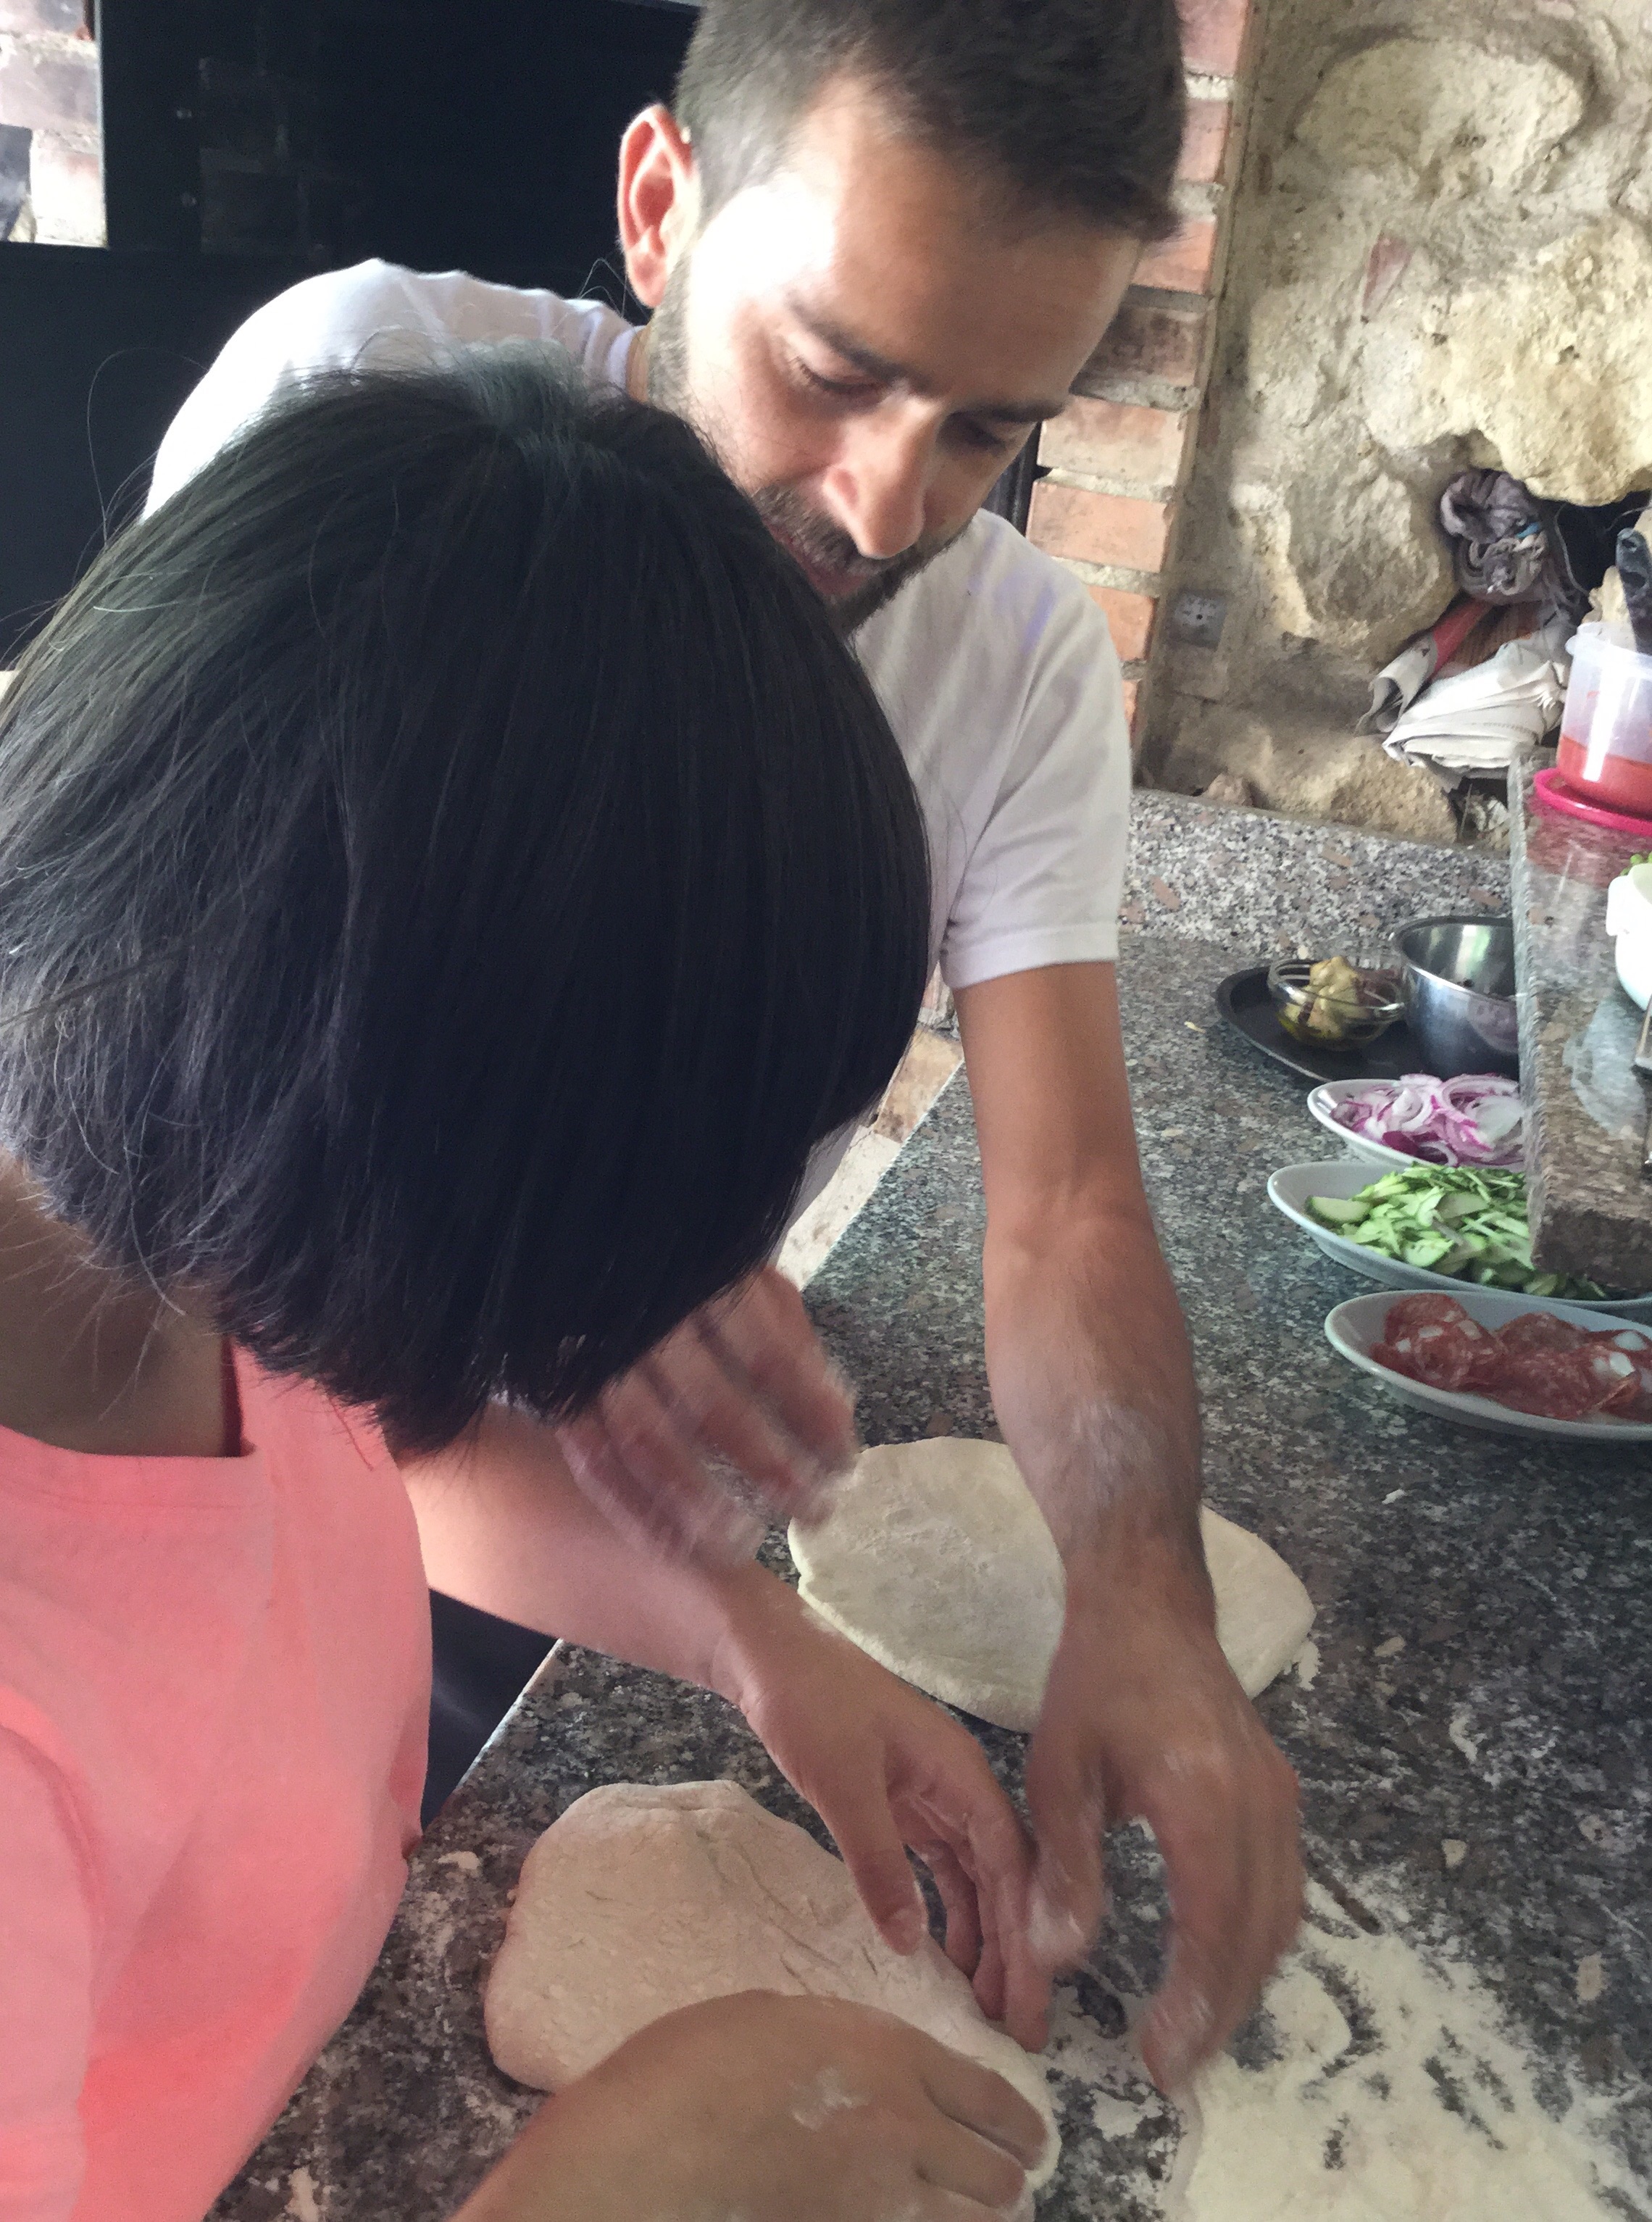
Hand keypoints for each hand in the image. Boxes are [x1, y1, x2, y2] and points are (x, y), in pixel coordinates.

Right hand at [455, 1992, 1045, 2221]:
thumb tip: (871, 2069)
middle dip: (1007, 2181)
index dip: (1021, 2124)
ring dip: (979, 2220)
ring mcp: (882, 2197)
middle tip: (1004, 2185)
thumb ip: (845, 2045)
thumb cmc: (695, 2067)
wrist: (650, 2150)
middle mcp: (904, 2126)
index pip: (989, 2095)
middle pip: (998, 2173)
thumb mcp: (781, 2020)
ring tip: (976, 2218)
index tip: (1031, 2140)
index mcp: (890, 2054)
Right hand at [555, 1267, 857, 1563]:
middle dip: (768, 1468)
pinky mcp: (564, 1393)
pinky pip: (595, 1461)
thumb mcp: (753, 1283)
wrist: (595, 1262)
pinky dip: (635, 1510)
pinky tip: (675, 1546)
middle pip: (713, 1405)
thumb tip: (835, 1415)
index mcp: (710, 1282)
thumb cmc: (694, 1280)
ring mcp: (600, 1358)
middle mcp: (651, 1320)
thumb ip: (792, 1339)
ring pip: (648, 1441)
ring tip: (743, 1544)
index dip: (812, 1415)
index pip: (771, 1356)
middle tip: (812, 1511)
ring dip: (700, 1503)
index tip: (844, 1462)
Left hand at [716, 1577, 1051, 2050]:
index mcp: (962, 1774)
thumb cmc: (811, 1705)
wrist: (770, 1656)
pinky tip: (944, 1957)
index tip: (1027, 1998)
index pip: (1012, 1866)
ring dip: (984, 1938)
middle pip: (1005, 1878)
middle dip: (1014, 1950)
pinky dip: (948, 1913)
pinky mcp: (904, 1806)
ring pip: (976, 1878)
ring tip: (983, 2006)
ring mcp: (933, 1797)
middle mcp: (960, 1788)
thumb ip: (878, 1862)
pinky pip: (941, 1869)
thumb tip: (911, 1944)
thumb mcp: (843, 1785)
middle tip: (1015, 2025)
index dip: (1025, 1935)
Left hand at [1022, 1555, 1301, 2091]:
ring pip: (1281, 1915)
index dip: (1195, 2002)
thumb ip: (1064, 1867)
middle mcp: (1260, 1806)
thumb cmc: (1095, 1682)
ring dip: (1244, 1979)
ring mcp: (1280, 1798)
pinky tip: (1220, 1963)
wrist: (1150, 1607)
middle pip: (1259, 1935)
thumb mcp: (1059, 1770)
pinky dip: (1257, 1937)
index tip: (1163, 2061)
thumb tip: (1055, 1959)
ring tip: (1196, 2031)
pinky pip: (1284, 1885)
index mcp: (1203, 1801)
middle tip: (1177, 2067)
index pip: (1213, 1926)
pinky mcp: (1280, 1792)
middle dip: (1223, 2010)